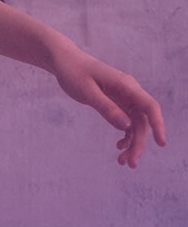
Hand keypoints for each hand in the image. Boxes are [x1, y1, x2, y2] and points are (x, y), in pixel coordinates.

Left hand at [49, 43, 166, 167]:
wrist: (65, 62)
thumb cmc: (74, 73)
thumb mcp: (87, 92)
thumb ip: (106, 108)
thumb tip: (126, 126)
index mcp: (126, 85)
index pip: (149, 106)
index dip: (158, 125)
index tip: (161, 144)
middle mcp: (129, 91)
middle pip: (142, 121)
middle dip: (139, 143)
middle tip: (130, 164)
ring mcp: (124, 97)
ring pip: (135, 124)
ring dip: (132, 143)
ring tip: (122, 162)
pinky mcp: (117, 102)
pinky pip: (127, 121)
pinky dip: (125, 136)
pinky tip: (119, 147)